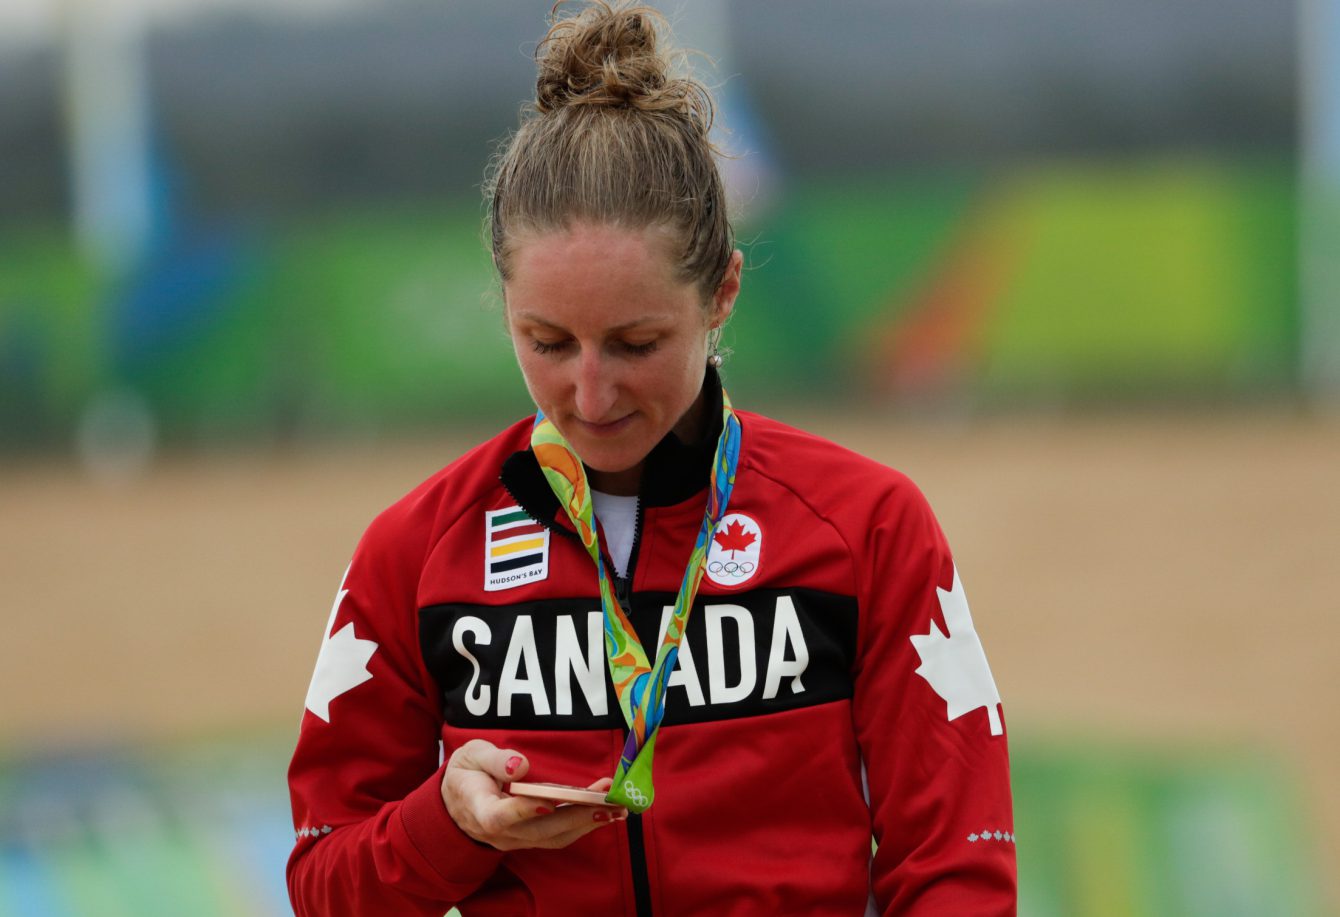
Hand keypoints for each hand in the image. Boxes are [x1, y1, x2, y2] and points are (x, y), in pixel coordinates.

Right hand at [441, 739, 625, 850]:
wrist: (456, 803)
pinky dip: (583, 825)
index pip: (500, 816)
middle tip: (606, 801)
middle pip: (540, 831)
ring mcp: (517, 840)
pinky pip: (558, 837)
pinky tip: (606, 812)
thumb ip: (494, 760)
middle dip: (576, 815)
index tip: (549, 800)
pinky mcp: (531, 839)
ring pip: (554, 837)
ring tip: (617, 807)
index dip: (524, 810)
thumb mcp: (471, 756)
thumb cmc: (467, 773)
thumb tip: (520, 766)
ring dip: (587, 822)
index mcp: (479, 809)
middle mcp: (500, 833)